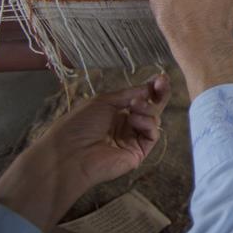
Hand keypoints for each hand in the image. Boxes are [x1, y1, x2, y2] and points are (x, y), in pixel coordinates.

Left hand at [0, 76, 170, 232]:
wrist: (70, 154)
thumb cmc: (80, 124)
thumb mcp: (103, 101)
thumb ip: (129, 94)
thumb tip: (150, 86)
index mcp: (116, 112)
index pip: (140, 99)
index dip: (151, 89)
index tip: (161, 78)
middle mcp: (126, 125)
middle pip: (151, 108)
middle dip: (159, 95)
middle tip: (163, 83)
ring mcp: (133, 139)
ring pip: (153, 119)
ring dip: (148, 108)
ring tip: (135, 106)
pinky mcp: (139, 153)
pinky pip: (151, 135)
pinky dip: (148, 124)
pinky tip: (135, 119)